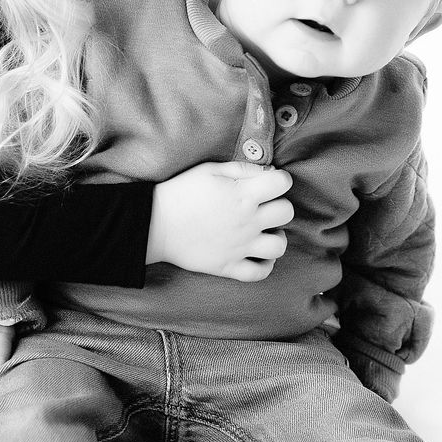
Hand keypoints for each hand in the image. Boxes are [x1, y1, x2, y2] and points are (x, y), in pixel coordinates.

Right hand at [146, 160, 294, 281]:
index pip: (282, 183)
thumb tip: (267, 171)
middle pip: (286, 213)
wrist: (154, 223)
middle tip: (265, 207)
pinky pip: (259, 273)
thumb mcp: (210, 170)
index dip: (279, 179)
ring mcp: (240, 246)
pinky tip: (258, 255)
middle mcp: (247, 221)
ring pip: (279, 246)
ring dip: (277, 237)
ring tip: (265, 232)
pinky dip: (265, 266)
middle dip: (279, 206)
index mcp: (243, 194)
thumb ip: (242, 169)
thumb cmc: (181, 192)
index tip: (269, 182)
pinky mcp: (228, 266)